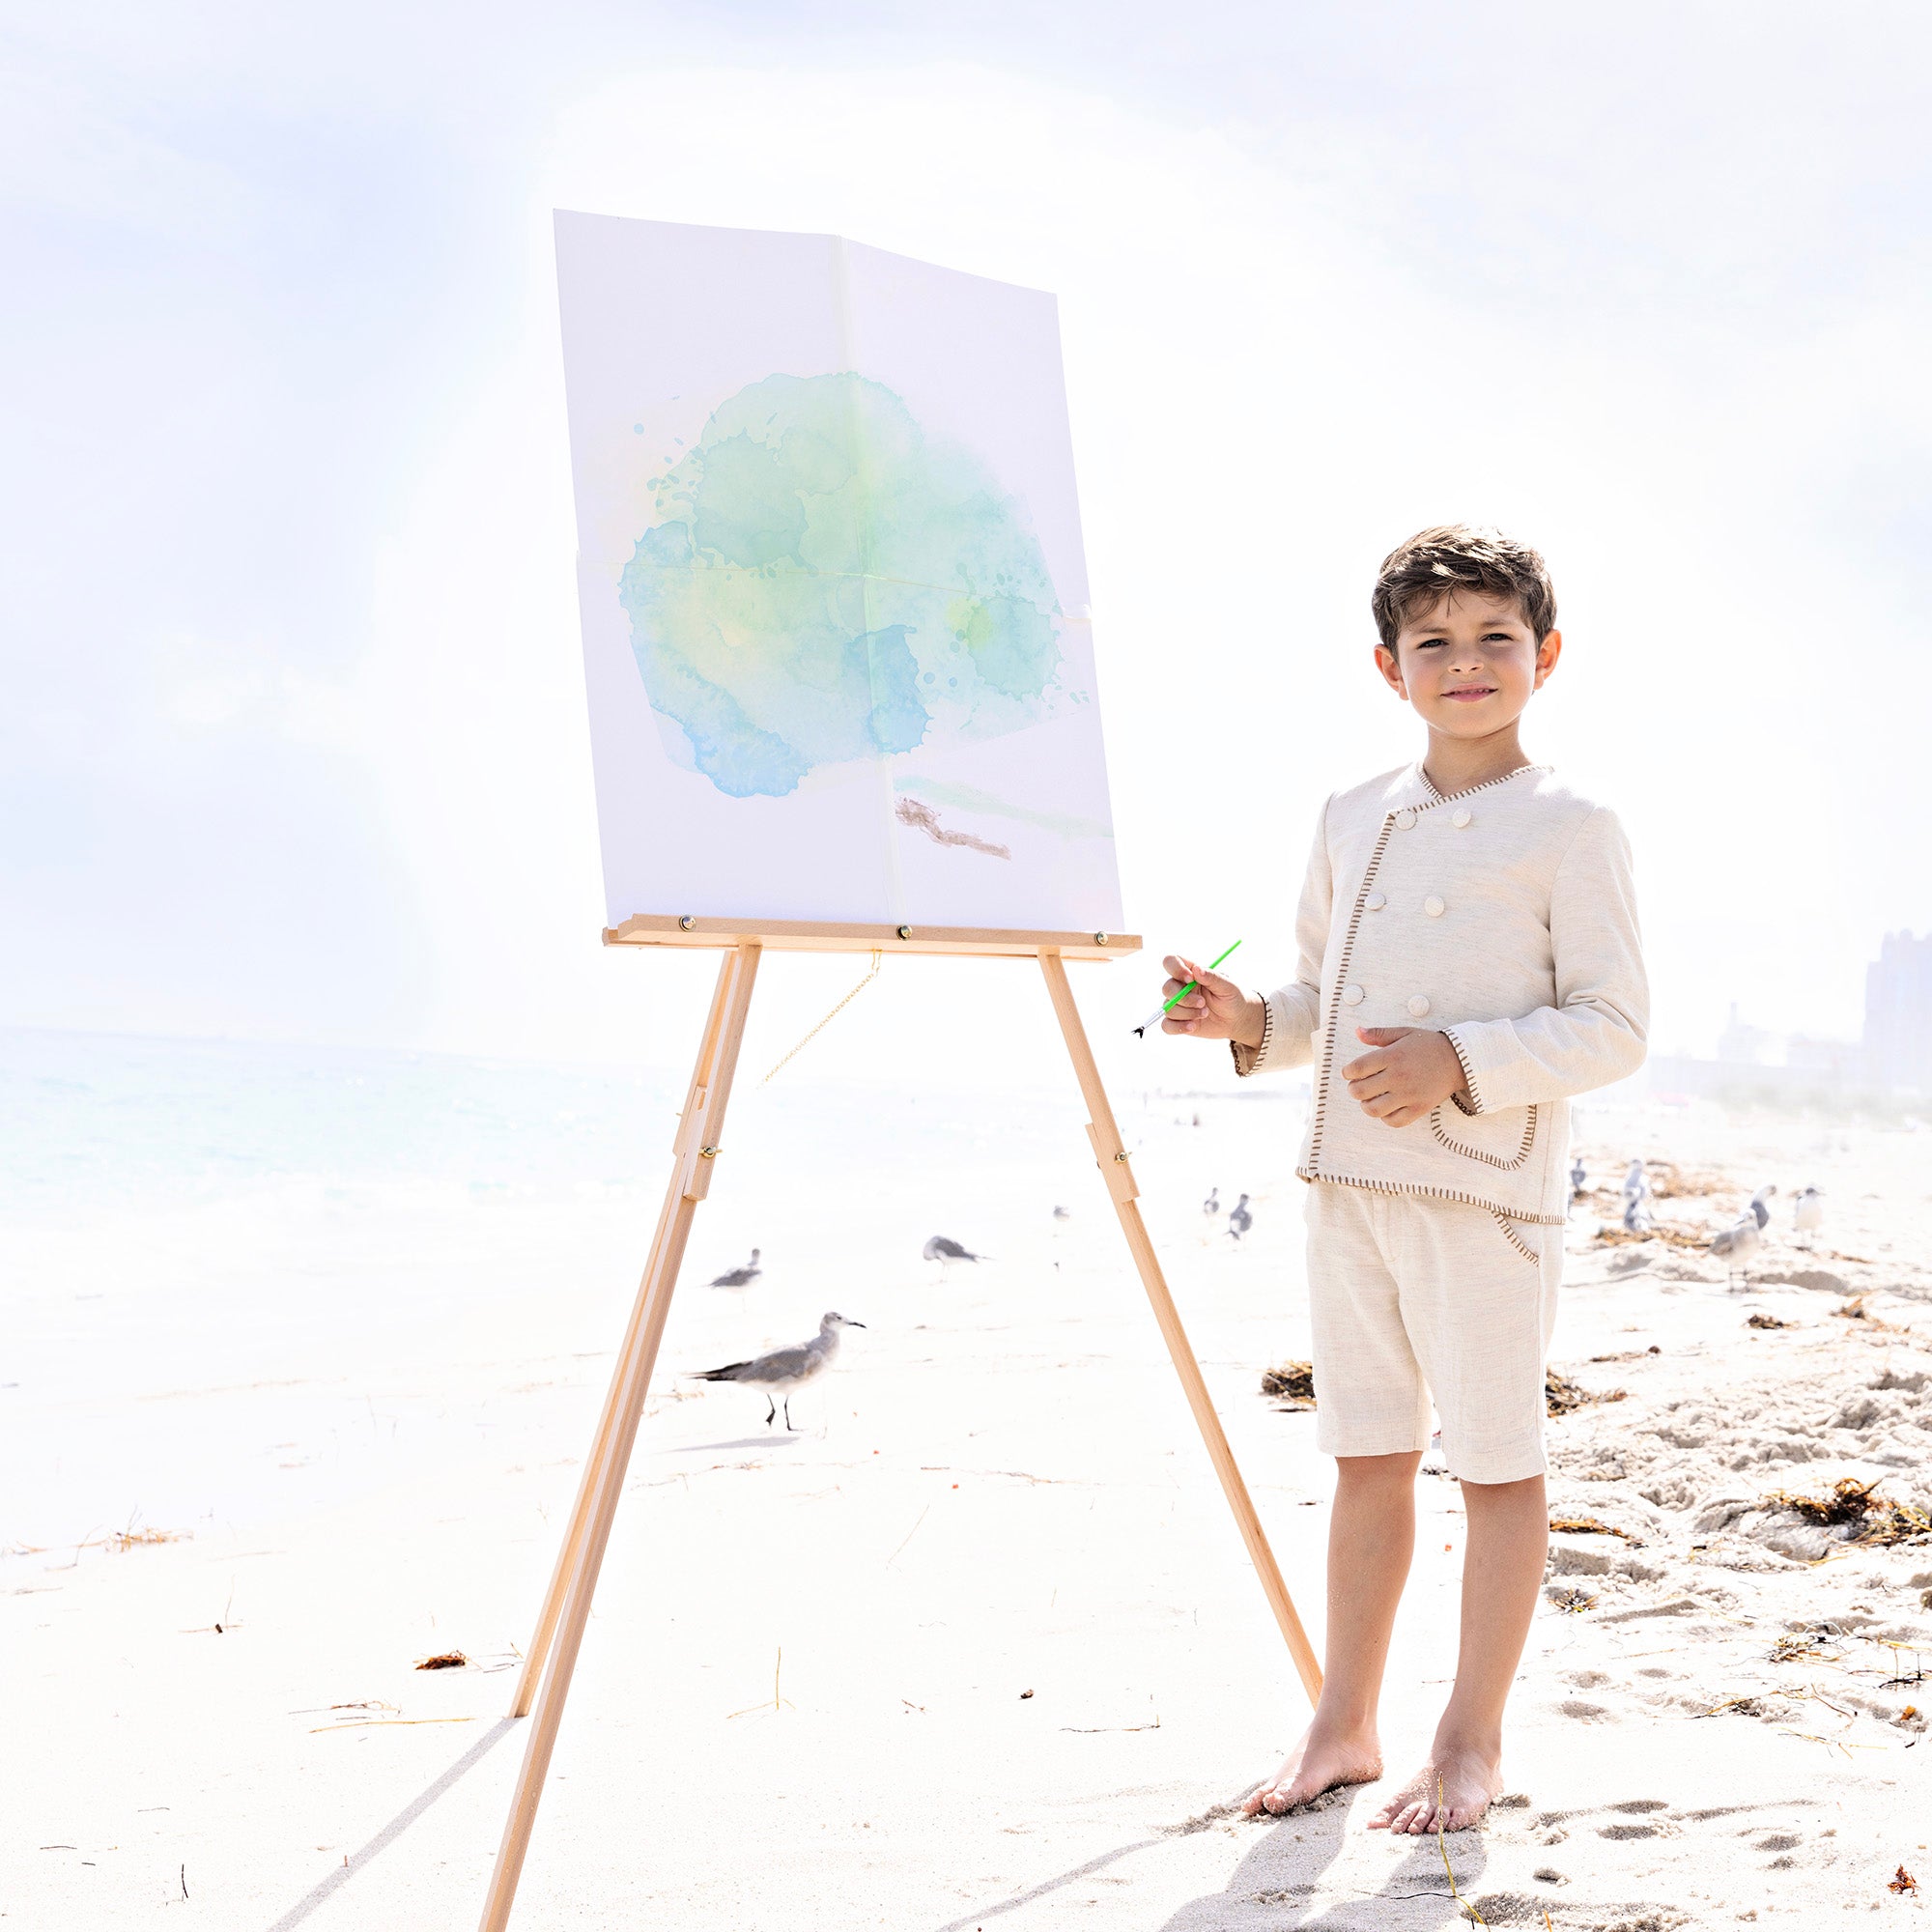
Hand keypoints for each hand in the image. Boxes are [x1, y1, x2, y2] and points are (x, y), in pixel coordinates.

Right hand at [1158, 954, 1265, 1046]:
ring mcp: (1178, 1005)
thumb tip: (1197, 969)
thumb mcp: (1227, 986)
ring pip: (1168, 1009)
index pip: (1171, 962)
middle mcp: (1180, 988)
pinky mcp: (1178, 1022)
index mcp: (1190, 973)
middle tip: (1203, 1003)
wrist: (1236, 1019)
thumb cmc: (1232, 998)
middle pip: (1167, 988)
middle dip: (1185, 998)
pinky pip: (1167, 1025)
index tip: (1190, 978)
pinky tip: (1193, 1026)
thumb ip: (1212, 977)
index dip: (1175, 968)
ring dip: (1187, 1013)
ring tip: (1205, 1014)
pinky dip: (1178, 1027)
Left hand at [1339, 1027, 1465, 1127]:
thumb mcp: (1404, 1033)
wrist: (1459, 1060)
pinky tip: (1387, 1107)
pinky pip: (1394, 1121)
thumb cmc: (1429, 1045)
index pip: (1357, 1068)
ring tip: (1371, 1098)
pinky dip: (1385, 1117)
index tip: (1350, 1073)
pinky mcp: (1419, 1108)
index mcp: (1392, 1056)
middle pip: (1360, 1091)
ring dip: (1366, 1105)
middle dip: (1354, 1089)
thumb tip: (1357, 1031)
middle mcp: (1399, 1076)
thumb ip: (1378, 1034)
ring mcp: (1409, 1094)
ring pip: (1373, 1110)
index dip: (1347, 1072)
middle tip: (1358, 1086)